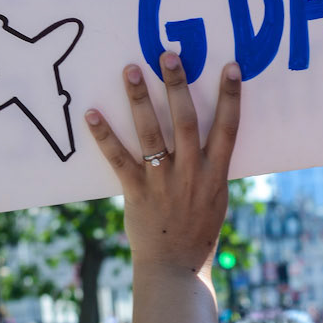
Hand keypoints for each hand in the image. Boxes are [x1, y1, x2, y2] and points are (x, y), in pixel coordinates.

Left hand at [85, 55, 240, 272]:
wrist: (175, 268)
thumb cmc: (197, 233)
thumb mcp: (216, 199)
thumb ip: (211, 168)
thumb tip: (212, 138)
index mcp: (215, 174)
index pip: (228, 128)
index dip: (230, 97)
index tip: (230, 66)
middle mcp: (191, 173)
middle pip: (187, 121)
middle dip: (178, 85)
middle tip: (168, 54)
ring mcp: (163, 182)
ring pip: (152, 133)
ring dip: (140, 99)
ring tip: (130, 69)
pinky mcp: (137, 192)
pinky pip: (119, 159)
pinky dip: (104, 136)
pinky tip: (92, 113)